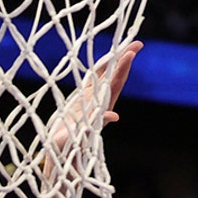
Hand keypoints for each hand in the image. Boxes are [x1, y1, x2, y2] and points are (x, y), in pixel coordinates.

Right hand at [44, 40, 140, 161]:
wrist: (60, 155)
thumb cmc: (66, 148)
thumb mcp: (77, 138)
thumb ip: (93, 127)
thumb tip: (114, 116)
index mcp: (100, 109)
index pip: (115, 84)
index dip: (122, 68)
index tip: (130, 53)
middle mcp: (100, 103)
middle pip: (115, 77)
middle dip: (125, 59)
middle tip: (137, 42)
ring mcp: (93, 101)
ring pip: (106, 77)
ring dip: (115, 62)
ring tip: (124, 46)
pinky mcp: (84, 101)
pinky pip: (94, 81)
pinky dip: (100, 69)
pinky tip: (104, 61)